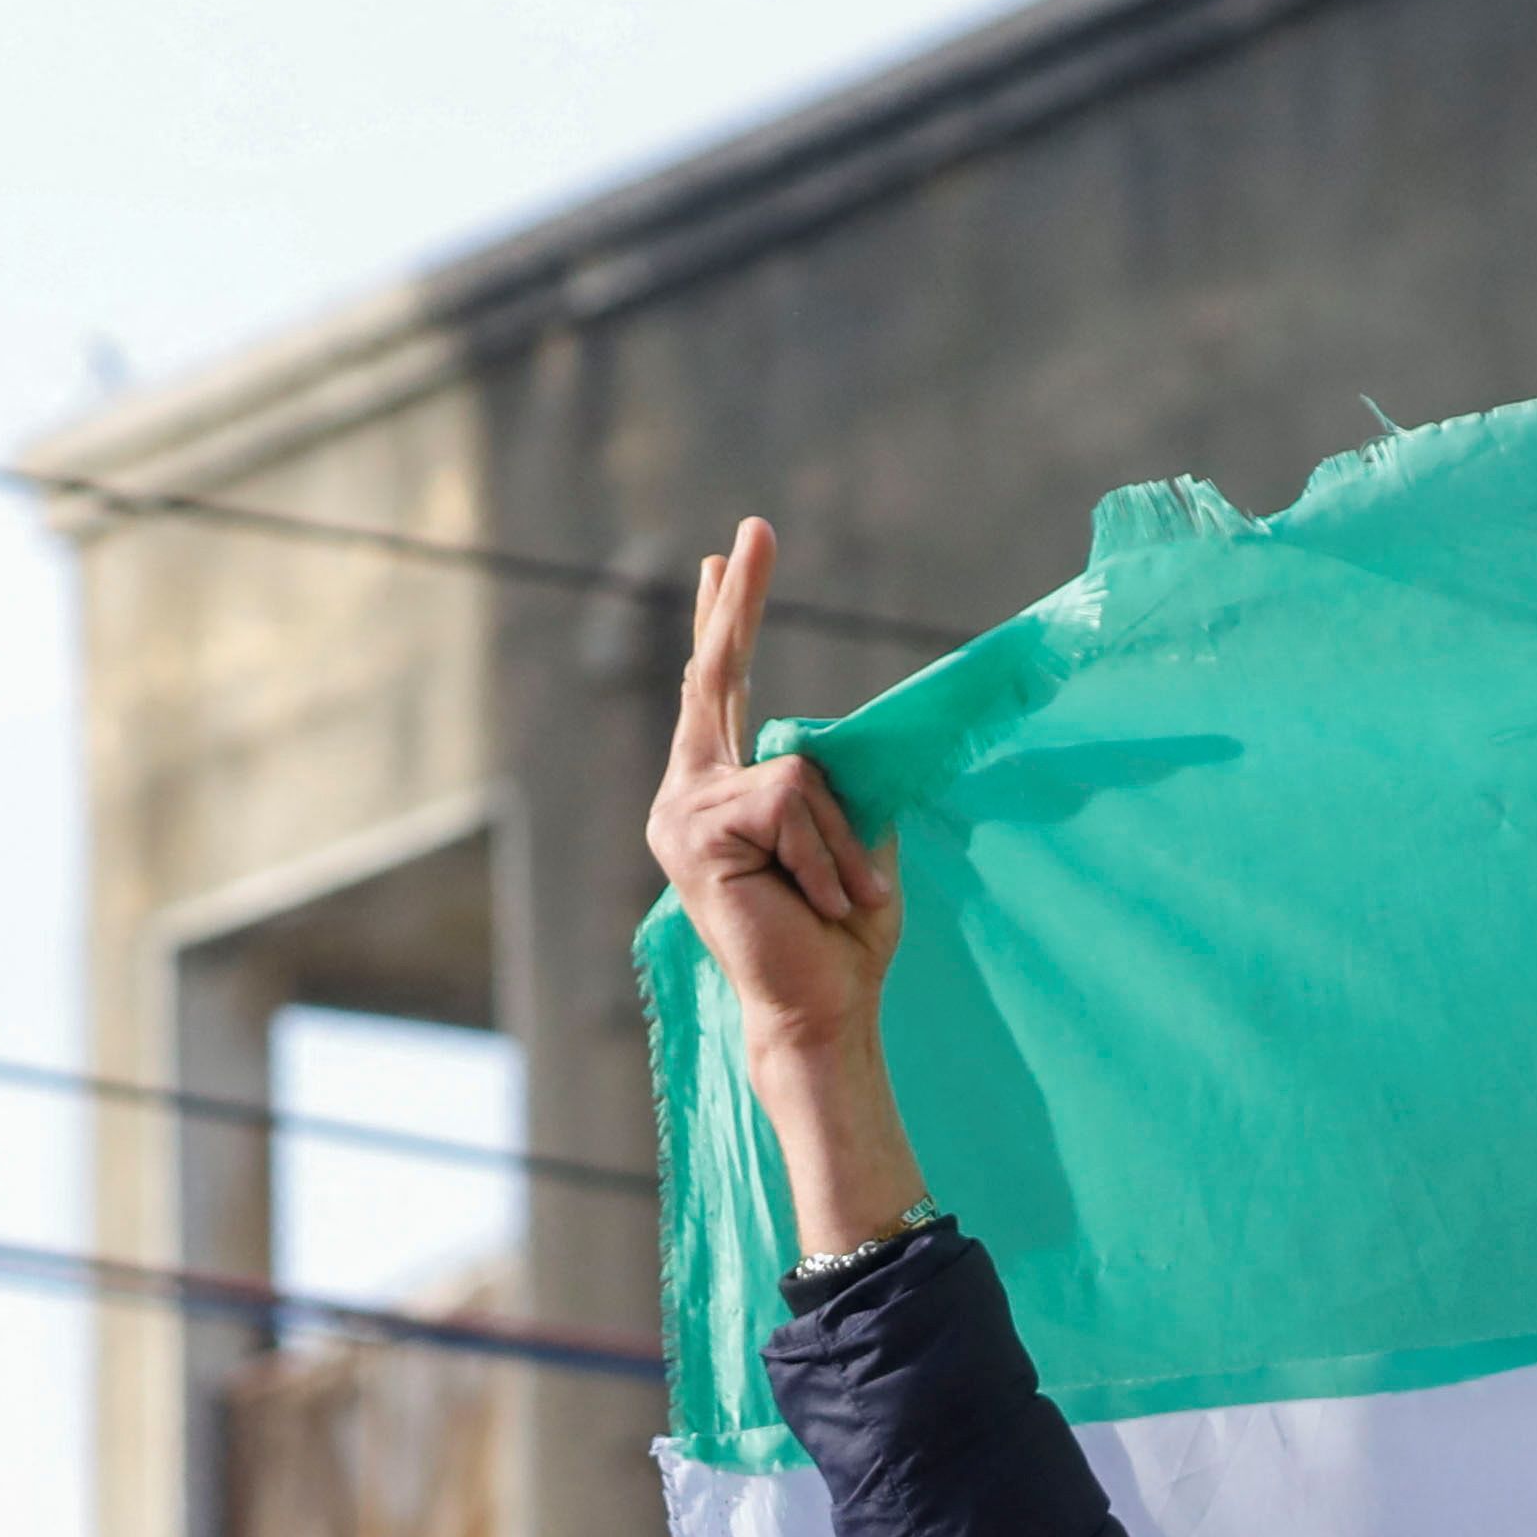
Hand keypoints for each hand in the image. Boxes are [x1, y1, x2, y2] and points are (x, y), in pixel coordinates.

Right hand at [648, 522, 899, 1060]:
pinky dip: (825, 857)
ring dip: (839, 847)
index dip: (727, 619)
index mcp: (722, 792)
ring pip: (796, 777)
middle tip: (756, 527)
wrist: (823, 1010)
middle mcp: (687, 795)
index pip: (721, 690)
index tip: (726, 555)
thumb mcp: (854, 840)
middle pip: (717, 678)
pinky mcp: (698, 833)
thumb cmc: (842, 937)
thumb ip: (837, 781)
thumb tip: (830, 734)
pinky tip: (818, 903)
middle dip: (740, 603)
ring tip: (839, 904)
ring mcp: (682, 812)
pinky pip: (791, 805)